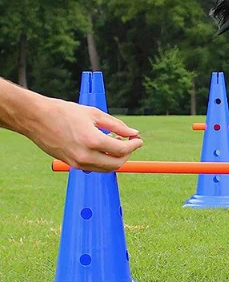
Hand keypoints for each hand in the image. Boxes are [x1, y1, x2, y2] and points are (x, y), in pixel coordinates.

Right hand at [27, 97, 141, 171]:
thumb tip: (133, 133)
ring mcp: (77, 162)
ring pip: (105, 168)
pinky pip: (93, 167)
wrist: (36, 118)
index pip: (122, 150)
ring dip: (116, 159)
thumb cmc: (65, 112)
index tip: (138, 139)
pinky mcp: (70, 164)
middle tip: (130, 143)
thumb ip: (116, 125)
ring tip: (116, 143)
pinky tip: (103, 148)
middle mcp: (85, 155)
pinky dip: (103, 161)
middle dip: (127, 154)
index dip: (134, 145)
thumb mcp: (94, 114)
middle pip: (116, 164)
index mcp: (92, 141)